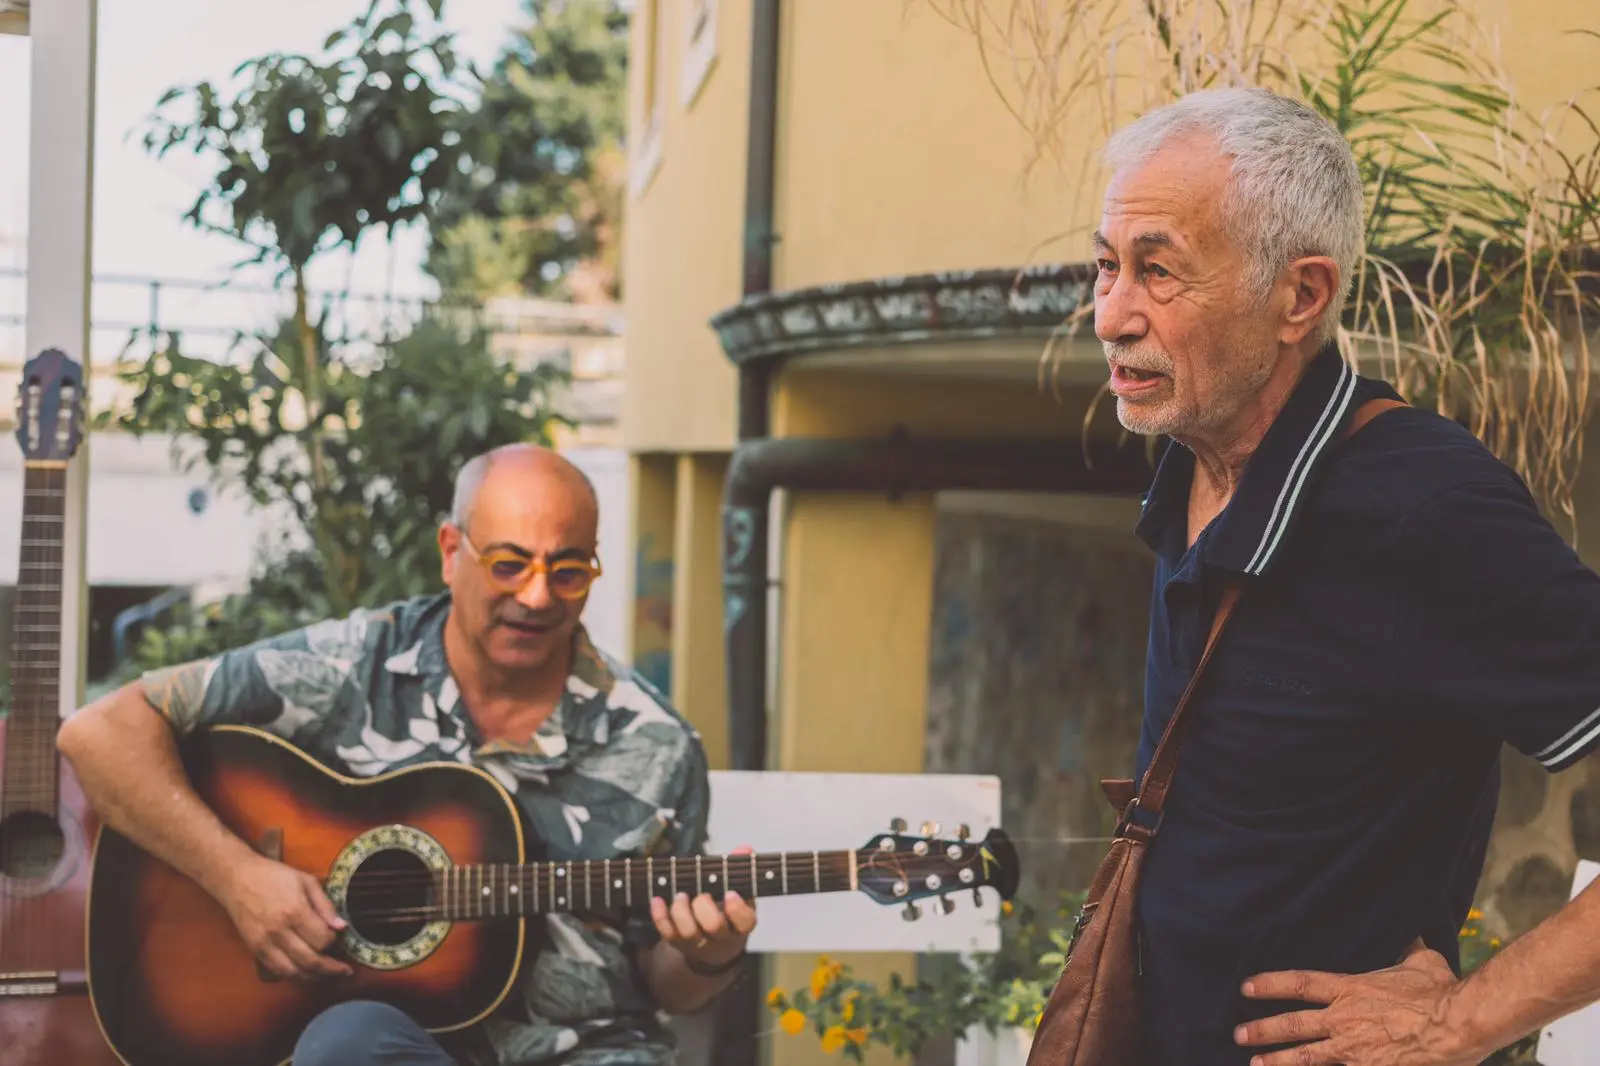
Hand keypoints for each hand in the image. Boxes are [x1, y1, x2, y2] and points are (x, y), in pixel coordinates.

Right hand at [217, 854, 352, 981]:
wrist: (237, 879)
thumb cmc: (274, 876)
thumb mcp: (306, 881)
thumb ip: (325, 906)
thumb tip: (342, 927)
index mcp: (295, 912)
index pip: (322, 940)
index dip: (335, 942)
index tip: (338, 937)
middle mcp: (279, 932)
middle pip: (310, 961)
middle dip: (331, 969)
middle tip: (345, 971)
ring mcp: (265, 944)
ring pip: (294, 972)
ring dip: (314, 977)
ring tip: (328, 975)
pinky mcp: (254, 950)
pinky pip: (277, 970)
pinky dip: (294, 975)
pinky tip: (306, 972)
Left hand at [649, 845, 758, 970]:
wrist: (715, 942)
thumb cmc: (727, 908)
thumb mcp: (738, 890)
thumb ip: (740, 868)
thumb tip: (744, 850)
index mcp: (741, 922)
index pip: (745, 921)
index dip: (737, 909)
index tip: (729, 893)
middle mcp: (721, 936)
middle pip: (714, 926)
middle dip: (704, 907)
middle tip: (700, 893)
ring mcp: (699, 942)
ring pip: (689, 932)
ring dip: (681, 911)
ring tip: (680, 894)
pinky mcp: (678, 942)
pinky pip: (667, 933)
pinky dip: (660, 916)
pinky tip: (657, 900)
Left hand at [1234, 940, 1479, 1065]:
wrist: (1457, 1024)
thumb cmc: (1441, 991)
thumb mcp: (1422, 962)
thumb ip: (1408, 950)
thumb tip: (1410, 936)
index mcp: (1351, 989)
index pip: (1300, 983)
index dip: (1270, 984)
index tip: (1246, 987)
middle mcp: (1345, 1019)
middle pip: (1293, 1024)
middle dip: (1263, 1030)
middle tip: (1238, 1033)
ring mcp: (1355, 1049)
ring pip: (1307, 1056)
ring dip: (1278, 1060)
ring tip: (1255, 1064)